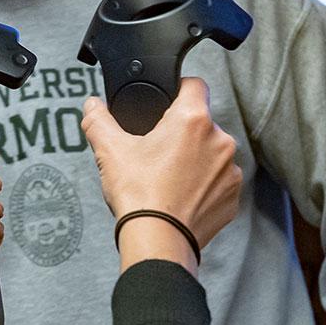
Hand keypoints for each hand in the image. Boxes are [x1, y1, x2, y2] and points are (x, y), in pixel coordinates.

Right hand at [81, 77, 241, 250]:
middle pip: (199, 123)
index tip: (164, 104)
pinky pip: (217, 182)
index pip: (194, 84)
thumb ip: (98, 120)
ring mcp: (230, 170)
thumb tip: (92, 105)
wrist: (158, 240)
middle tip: (154, 152)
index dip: (177, 89)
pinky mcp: (232, 197)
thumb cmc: (138, 194)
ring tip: (165, 179)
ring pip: (210, 153)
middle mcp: (220, 140)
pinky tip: (178, 196)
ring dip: (193, 160)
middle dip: (180, 133)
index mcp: (192, 120)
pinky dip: (201, 186)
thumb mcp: (109, 150)